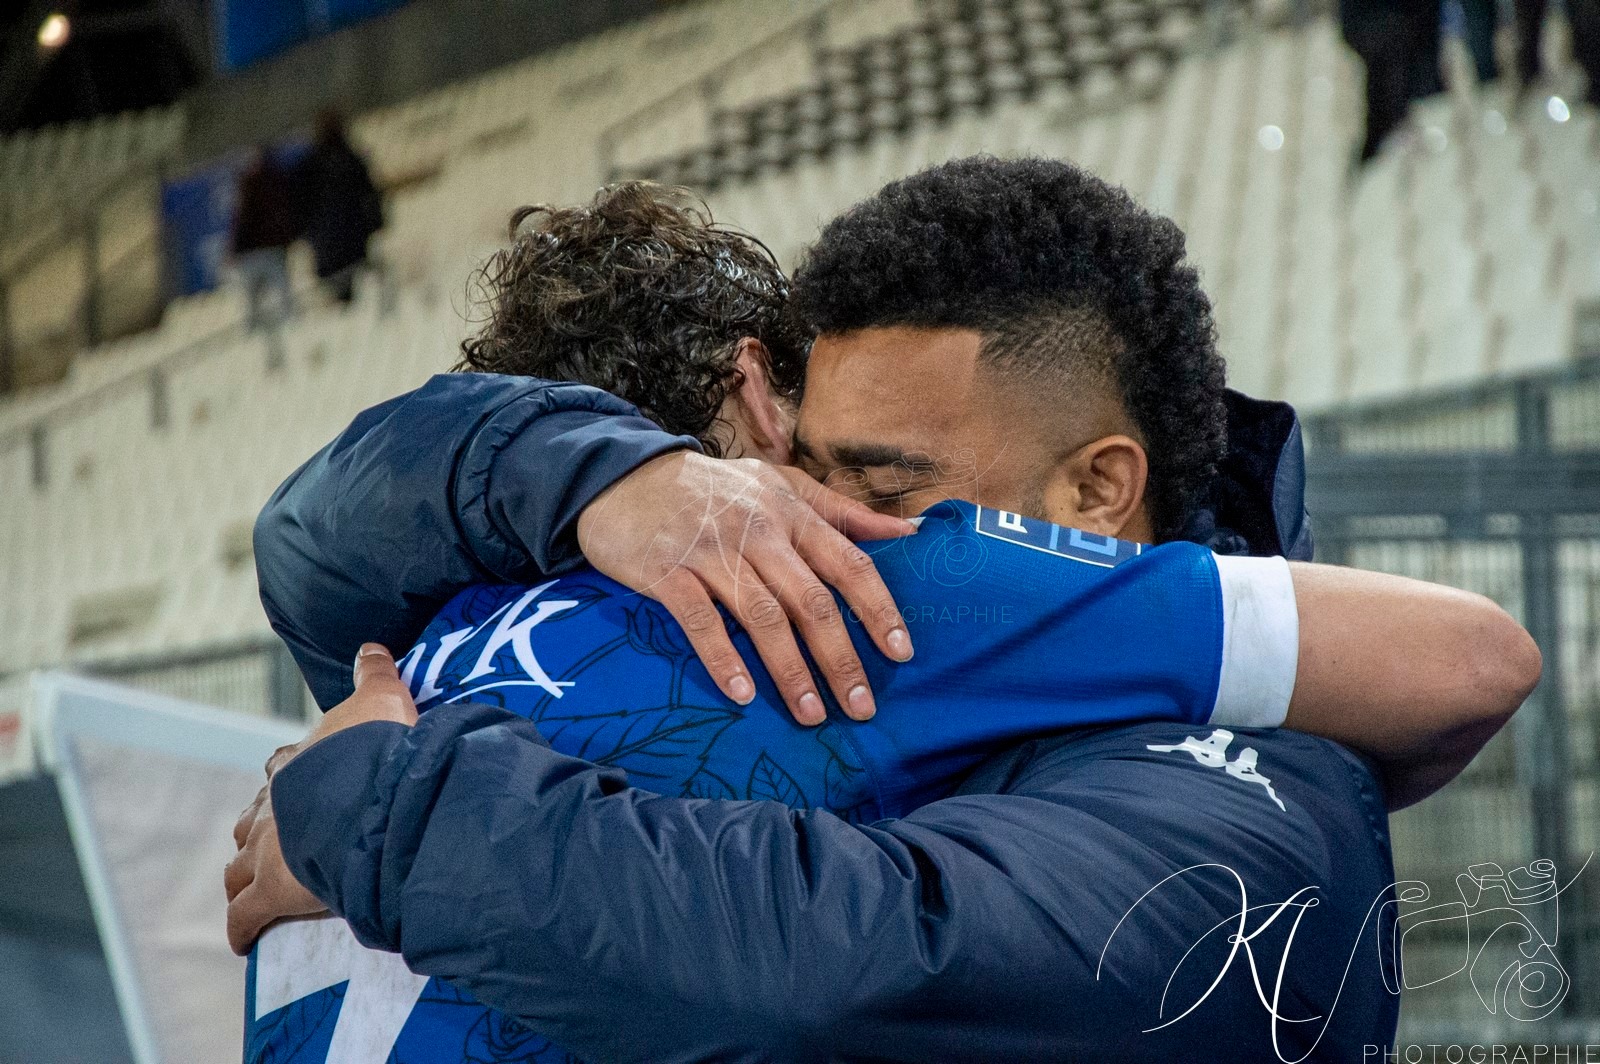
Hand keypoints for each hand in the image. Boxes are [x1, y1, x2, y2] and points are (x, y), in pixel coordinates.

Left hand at [224, 645, 417, 953]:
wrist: (369, 797)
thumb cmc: (377, 749)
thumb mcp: (383, 698)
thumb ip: (376, 673)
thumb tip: (372, 646)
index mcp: (298, 763)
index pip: (283, 768)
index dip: (288, 779)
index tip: (297, 784)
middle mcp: (272, 804)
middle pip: (253, 820)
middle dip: (261, 832)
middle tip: (276, 844)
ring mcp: (266, 849)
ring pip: (239, 867)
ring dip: (245, 877)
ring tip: (255, 890)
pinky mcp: (269, 891)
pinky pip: (244, 916)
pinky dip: (242, 928)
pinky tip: (246, 940)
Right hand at [577, 452, 914, 724]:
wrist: (622, 475)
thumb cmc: (713, 488)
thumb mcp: (780, 484)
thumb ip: (842, 511)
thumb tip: (909, 533)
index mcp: (791, 513)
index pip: (848, 564)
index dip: (878, 610)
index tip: (901, 653)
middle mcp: (758, 531)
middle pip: (811, 601)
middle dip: (841, 659)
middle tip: (862, 708)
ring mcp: (711, 551)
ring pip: (762, 618)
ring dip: (791, 672)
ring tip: (812, 715)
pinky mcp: (667, 571)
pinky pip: (701, 622)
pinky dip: (723, 659)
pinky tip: (743, 694)